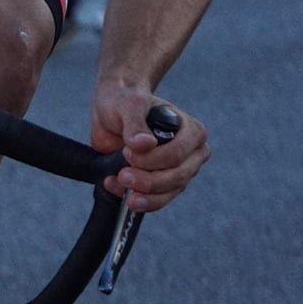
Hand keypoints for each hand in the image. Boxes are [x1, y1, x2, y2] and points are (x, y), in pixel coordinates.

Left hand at [90, 82, 208, 211]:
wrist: (111, 113)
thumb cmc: (125, 103)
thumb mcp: (128, 106)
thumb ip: (135, 124)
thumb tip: (145, 144)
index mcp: (191, 131)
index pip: (178, 155)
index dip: (152, 159)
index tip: (127, 152)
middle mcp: (191, 153)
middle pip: (177, 177)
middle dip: (148, 181)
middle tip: (122, 175)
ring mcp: (178, 171)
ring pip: (168, 194)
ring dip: (143, 195)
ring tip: (118, 184)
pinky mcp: (162, 185)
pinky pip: (154, 200)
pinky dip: (136, 199)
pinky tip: (117, 189)